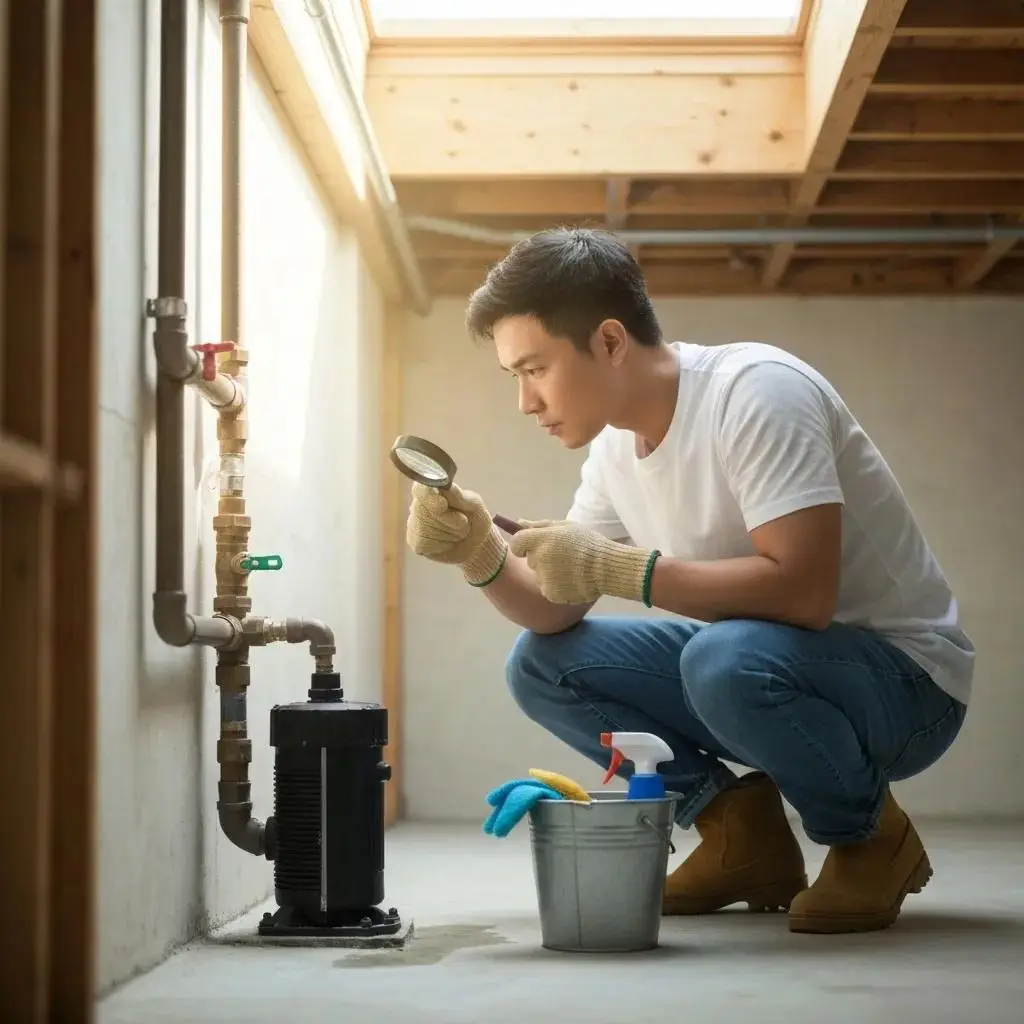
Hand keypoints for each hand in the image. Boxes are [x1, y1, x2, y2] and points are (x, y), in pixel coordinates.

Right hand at [405, 481, 507, 585]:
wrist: (476, 544)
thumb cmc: (474, 519)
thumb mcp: (474, 505)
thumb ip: (459, 496)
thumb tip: (444, 485)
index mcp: (432, 489)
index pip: (420, 489)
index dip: (430, 498)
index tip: (443, 505)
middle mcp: (418, 503)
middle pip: (425, 512)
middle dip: (450, 521)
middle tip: (463, 522)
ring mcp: (414, 523)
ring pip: (427, 530)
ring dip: (450, 534)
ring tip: (457, 532)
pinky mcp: (415, 541)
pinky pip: (425, 543)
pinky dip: (443, 545)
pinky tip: (448, 542)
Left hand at [508, 519, 658, 604]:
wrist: (607, 567)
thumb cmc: (588, 543)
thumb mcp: (566, 527)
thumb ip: (540, 525)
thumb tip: (519, 522)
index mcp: (541, 539)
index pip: (517, 544)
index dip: (523, 545)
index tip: (533, 547)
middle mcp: (539, 559)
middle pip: (530, 560)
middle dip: (542, 558)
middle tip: (563, 557)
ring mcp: (544, 578)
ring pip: (539, 576)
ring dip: (550, 573)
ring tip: (571, 569)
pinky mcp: (550, 593)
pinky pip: (548, 589)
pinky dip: (557, 587)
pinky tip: (572, 581)